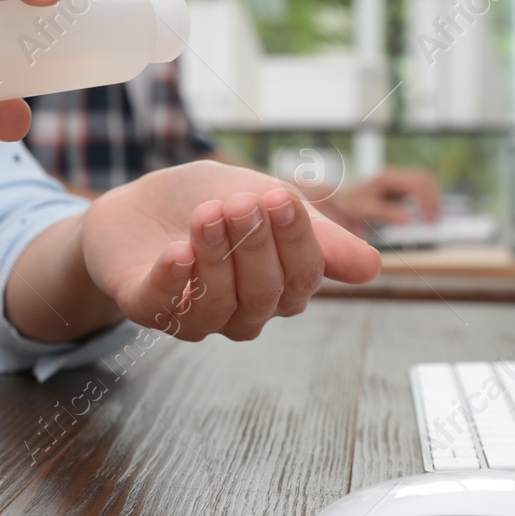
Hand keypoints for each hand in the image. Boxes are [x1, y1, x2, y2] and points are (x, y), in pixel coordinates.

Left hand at [78, 161, 382, 340]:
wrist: (141, 203)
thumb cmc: (211, 201)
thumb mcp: (267, 201)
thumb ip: (316, 234)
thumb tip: (374, 268)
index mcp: (279, 287)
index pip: (302, 278)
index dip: (295, 240)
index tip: (280, 199)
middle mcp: (242, 311)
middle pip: (264, 293)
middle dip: (254, 245)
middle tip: (241, 203)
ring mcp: (195, 316)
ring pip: (218, 303)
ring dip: (216, 254)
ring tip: (208, 213)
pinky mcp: (148, 308)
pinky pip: (164, 307)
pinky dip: (173, 279)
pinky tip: (178, 251)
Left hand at [310, 167, 442, 232]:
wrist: (341, 199)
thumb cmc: (351, 204)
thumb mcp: (367, 210)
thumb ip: (388, 214)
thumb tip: (410, 221)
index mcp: (387, 177)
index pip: (416, 184)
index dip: (426, 202)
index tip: (428, 223)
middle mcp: (395, 174)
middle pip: (426, 179)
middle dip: (434, 200)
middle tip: (433, 223)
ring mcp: (399, 178)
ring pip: (426, 181)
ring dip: (434, 198)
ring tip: (433, 221)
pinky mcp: (401, 186)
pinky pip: (421, 188)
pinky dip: (428, 199)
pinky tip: (427, 215)